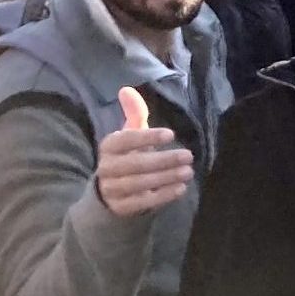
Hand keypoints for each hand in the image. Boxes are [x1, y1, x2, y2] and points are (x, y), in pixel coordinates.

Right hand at [96, 88, 193, 218]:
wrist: (110, 191)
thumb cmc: (127, 155)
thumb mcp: (130, 134)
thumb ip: (133, 113)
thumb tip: (126, 89)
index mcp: (109, 147)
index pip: (125, 140)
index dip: (146, 137)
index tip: (170, 134)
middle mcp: (106, 168)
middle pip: (135, 164)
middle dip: (163, 160)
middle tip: (188, 155)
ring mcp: (112, 189)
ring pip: (139, 184)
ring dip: (166, 178)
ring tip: (188, 172)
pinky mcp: (120, 207)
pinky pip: (141, 202)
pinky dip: (162, 196)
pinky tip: (180, 188)